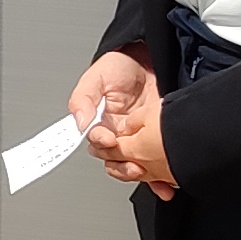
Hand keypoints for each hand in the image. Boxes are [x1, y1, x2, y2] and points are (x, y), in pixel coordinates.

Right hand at [70, 52, 174, 198]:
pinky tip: (162, 181)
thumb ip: (83, 98)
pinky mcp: (156, 140)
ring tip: (145, 170)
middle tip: (131, 161)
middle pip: (111, 159)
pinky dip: (158, 177)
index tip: (108, 139)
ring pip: (131, 165)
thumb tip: (78, 122)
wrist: (154, 58)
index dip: (101, 142)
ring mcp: (137, 138)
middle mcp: (116, 132)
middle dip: (119, 164)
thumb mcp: (97, 75)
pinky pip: (155, 164)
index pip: (94, 140)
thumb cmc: (122, 64)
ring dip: (135, 172)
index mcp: (98, 121)